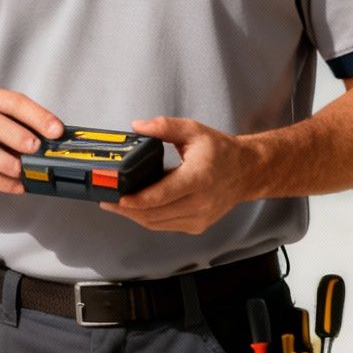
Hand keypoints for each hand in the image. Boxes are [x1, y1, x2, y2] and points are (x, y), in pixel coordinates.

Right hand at [0, 87, 63, 193]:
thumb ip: (21, 123)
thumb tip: (53, 140)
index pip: (12, 102)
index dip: (37, 116)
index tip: (56, 130)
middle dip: (18, 136)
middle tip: (36, 148)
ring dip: (8, 163)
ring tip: (24, 171)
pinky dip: (1, 183)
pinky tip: (16, 185)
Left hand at [100, 116, 258, 233]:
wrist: (247, 171)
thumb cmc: (220, 151)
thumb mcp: (193, 130)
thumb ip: (164, 126)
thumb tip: (137, 126)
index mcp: (198, 178)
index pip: (162, 195)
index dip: (136, 200)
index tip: (116, 197)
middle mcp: (200, 202)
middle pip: (154, 213)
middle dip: (126, 209)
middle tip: (105, 198)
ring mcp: (199, 217)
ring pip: (157, 223)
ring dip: (133, 216)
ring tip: (114, 203)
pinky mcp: (197, 225)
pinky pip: (165, 226)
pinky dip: (147, 218)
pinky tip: (134, 208)